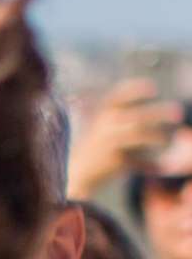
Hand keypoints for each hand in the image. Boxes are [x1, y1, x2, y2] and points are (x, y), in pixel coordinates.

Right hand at [69, 77, 181, 198]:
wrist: (80, 169)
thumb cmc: (100, 143)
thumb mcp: (107, 123)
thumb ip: (127, 115)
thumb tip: (160, 106)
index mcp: (105, 113)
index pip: (120, 96)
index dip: (135, 90)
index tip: (152, 88)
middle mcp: (107, 125)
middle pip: (138, 116)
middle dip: (160, 113)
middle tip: (179, 112)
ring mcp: (110, 142)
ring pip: (139, 136)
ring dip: (158, 136)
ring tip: (167, 140)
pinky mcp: (114, 160)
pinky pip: (137, 161)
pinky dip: (150, 165)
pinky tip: (161, 168)